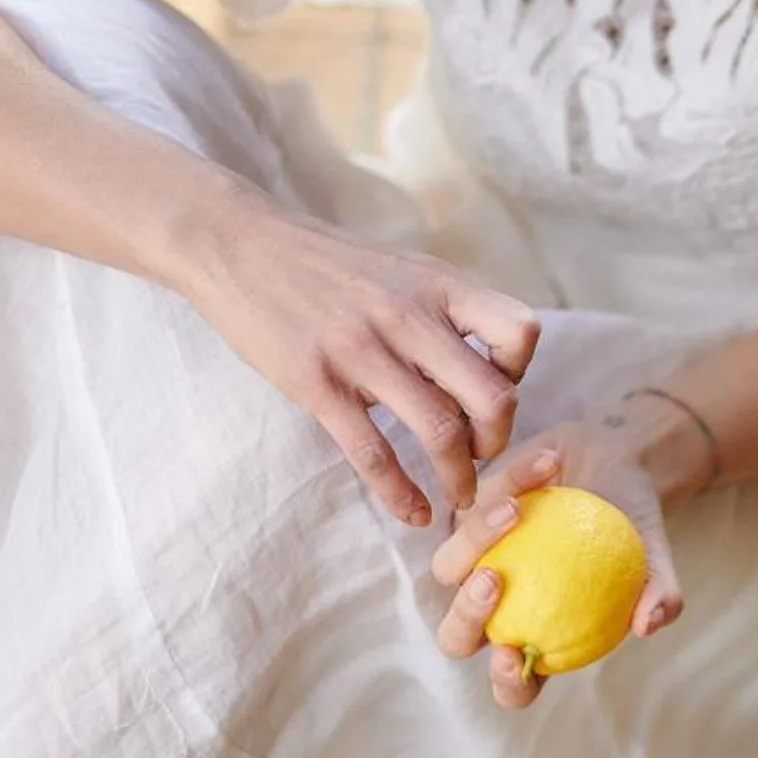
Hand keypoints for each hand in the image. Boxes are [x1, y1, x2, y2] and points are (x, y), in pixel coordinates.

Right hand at [184, 200, 540, 522]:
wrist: (238, 244)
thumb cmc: (326, 266)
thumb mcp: (401, 271)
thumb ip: (444, 314)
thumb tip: (484, 369)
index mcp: (437, 285)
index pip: (519, 333)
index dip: (519, 372)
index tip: (494, 389)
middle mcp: (409, 316)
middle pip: (492, 397)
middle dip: (498, 443)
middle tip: (483, 458)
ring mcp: (362, 351)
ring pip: (440, 433)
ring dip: (459, 480)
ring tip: (458, 497)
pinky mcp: (317, 384)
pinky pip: (373, 454)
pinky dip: (401, 494)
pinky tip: (412, 513)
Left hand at [431, 418, 685, 708]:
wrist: (617, 465)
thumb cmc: (633, 526)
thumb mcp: (656, 561)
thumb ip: (660, 595)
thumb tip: (648, 626)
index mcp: (538, 637)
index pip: (514, 683)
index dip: (506, 682)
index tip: (513, 654)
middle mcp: (497, 608)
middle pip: (457, 638)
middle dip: (465, 618)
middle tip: (494, 581)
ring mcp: (473, 561)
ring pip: (447, 569)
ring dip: (474, 541)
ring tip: (516, 511)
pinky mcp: (466, 514)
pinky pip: (472, 505)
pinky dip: (508, 485)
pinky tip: (548, 467)